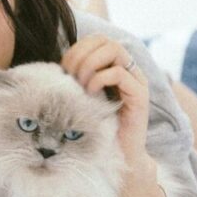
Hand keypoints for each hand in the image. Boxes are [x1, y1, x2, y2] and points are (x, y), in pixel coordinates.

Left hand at [60, 35, 151, 170]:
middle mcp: (129, 70)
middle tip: (70, 76)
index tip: (64, 69)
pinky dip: (100, 79)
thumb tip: (56, 66)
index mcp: (116, 66)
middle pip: (106, 41)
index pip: (97, 39)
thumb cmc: (97, 128)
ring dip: (90, 64)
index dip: (78, 48)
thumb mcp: (83, 97)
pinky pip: (119, 73)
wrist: (118, 156)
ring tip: (81, 84)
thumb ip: (76, 79)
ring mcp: (136, 81)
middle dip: (82, 55)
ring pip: (114, 50)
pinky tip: (90, 94)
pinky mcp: (140, 95)